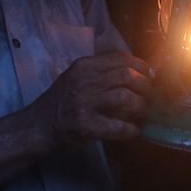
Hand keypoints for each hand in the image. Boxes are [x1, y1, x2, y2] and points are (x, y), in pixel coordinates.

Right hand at [30, 51, 152, 147]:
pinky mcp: (86, 126)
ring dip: (140, 107)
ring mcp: (84, 104)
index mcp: (84, 66)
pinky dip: (131, 129)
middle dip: (145, 86)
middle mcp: (84, 81)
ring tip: (142, 113)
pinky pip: (118, 126)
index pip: (121, 58)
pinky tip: (133, 131)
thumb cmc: (62, 100)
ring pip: (125, 98)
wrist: (39, 125)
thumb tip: (137, 71)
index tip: (150, 75)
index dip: (141, 66)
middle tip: (149, 96)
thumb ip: (101, 71)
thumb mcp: (77, 76)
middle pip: (126, 76)